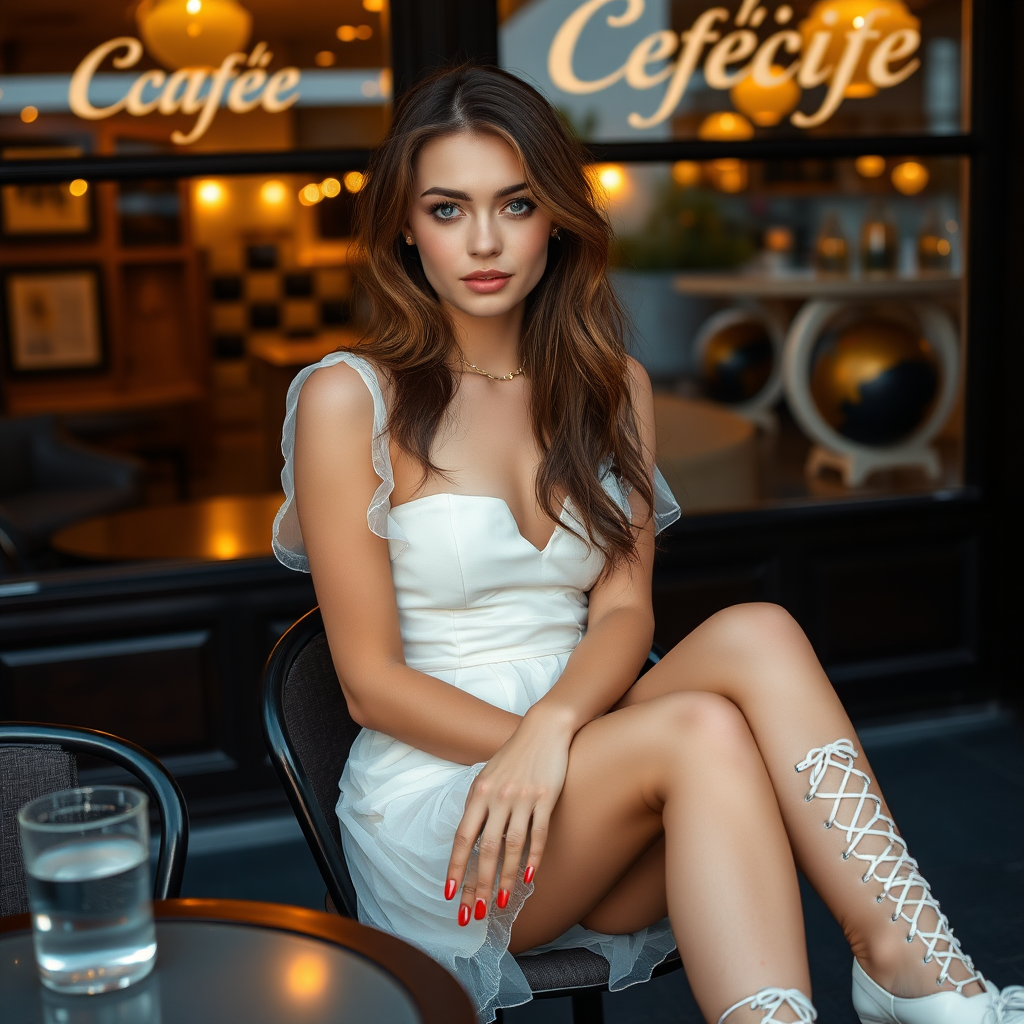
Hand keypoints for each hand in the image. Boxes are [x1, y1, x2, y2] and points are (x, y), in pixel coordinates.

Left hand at [444, 707, 573, 923]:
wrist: (543, 729)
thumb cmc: (513, 755)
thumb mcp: (487, 776)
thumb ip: (479, 804)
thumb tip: (469, 839)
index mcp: (479, 792)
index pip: (463, 837)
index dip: (456, 866)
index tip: (451, 893)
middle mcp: (498, 797)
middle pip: (485, 848)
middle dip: (479, 884)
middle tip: (475, 912)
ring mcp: (523, 798)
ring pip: (512, 846)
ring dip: (505, 879)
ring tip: (500, 904)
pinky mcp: (545, 797)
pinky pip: (538, 834)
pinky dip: (533, 858)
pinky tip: (528, 878)